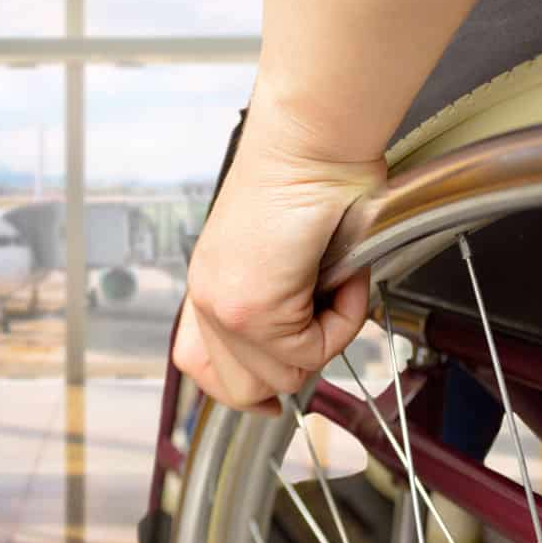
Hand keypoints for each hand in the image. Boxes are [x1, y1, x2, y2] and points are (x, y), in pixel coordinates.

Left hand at [173, 105, 385, 413]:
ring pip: (284, 376)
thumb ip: (279, 300)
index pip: (197, 362)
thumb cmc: (308, 178)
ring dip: (327, 336)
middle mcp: (208, 298)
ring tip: (338, 282)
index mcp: (211, 284)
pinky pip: (313, 351)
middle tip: (324, 325)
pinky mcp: (251, 308)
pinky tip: (343, 274)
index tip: (267, 402)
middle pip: (240, 389)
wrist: (310, 141)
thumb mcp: (282, 252)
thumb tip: (304, 341)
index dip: (236, 389)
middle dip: (292, 369)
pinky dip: (344, 319)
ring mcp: (224, 307)